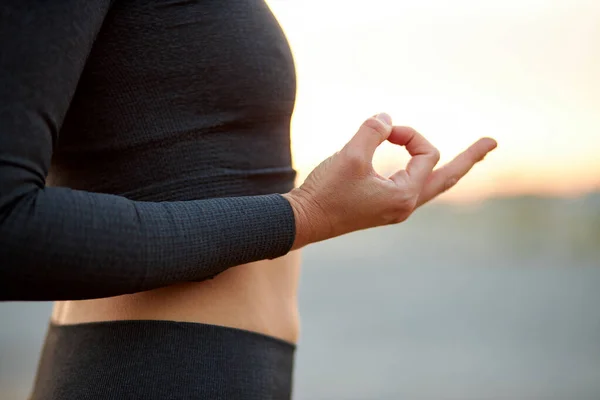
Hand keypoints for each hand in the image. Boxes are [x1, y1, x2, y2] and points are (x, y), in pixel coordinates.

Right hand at [283, 113, 496, 248]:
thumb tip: (387, 117)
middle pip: (448, 178)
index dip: (411, 134)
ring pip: (433, 185)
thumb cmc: (326, 192)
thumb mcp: (350, 155)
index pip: (428, 154)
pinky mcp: (382, 208)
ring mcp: (395, 209)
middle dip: (470, 158)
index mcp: (404, 195)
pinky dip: (421, 171)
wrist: (303, 220)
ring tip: (472, 156)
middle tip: (492, 142)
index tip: (385, 130)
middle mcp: (405, 205)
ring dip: (449, 167)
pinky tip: (422, 166)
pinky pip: (414, 187)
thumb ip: (373, 131)